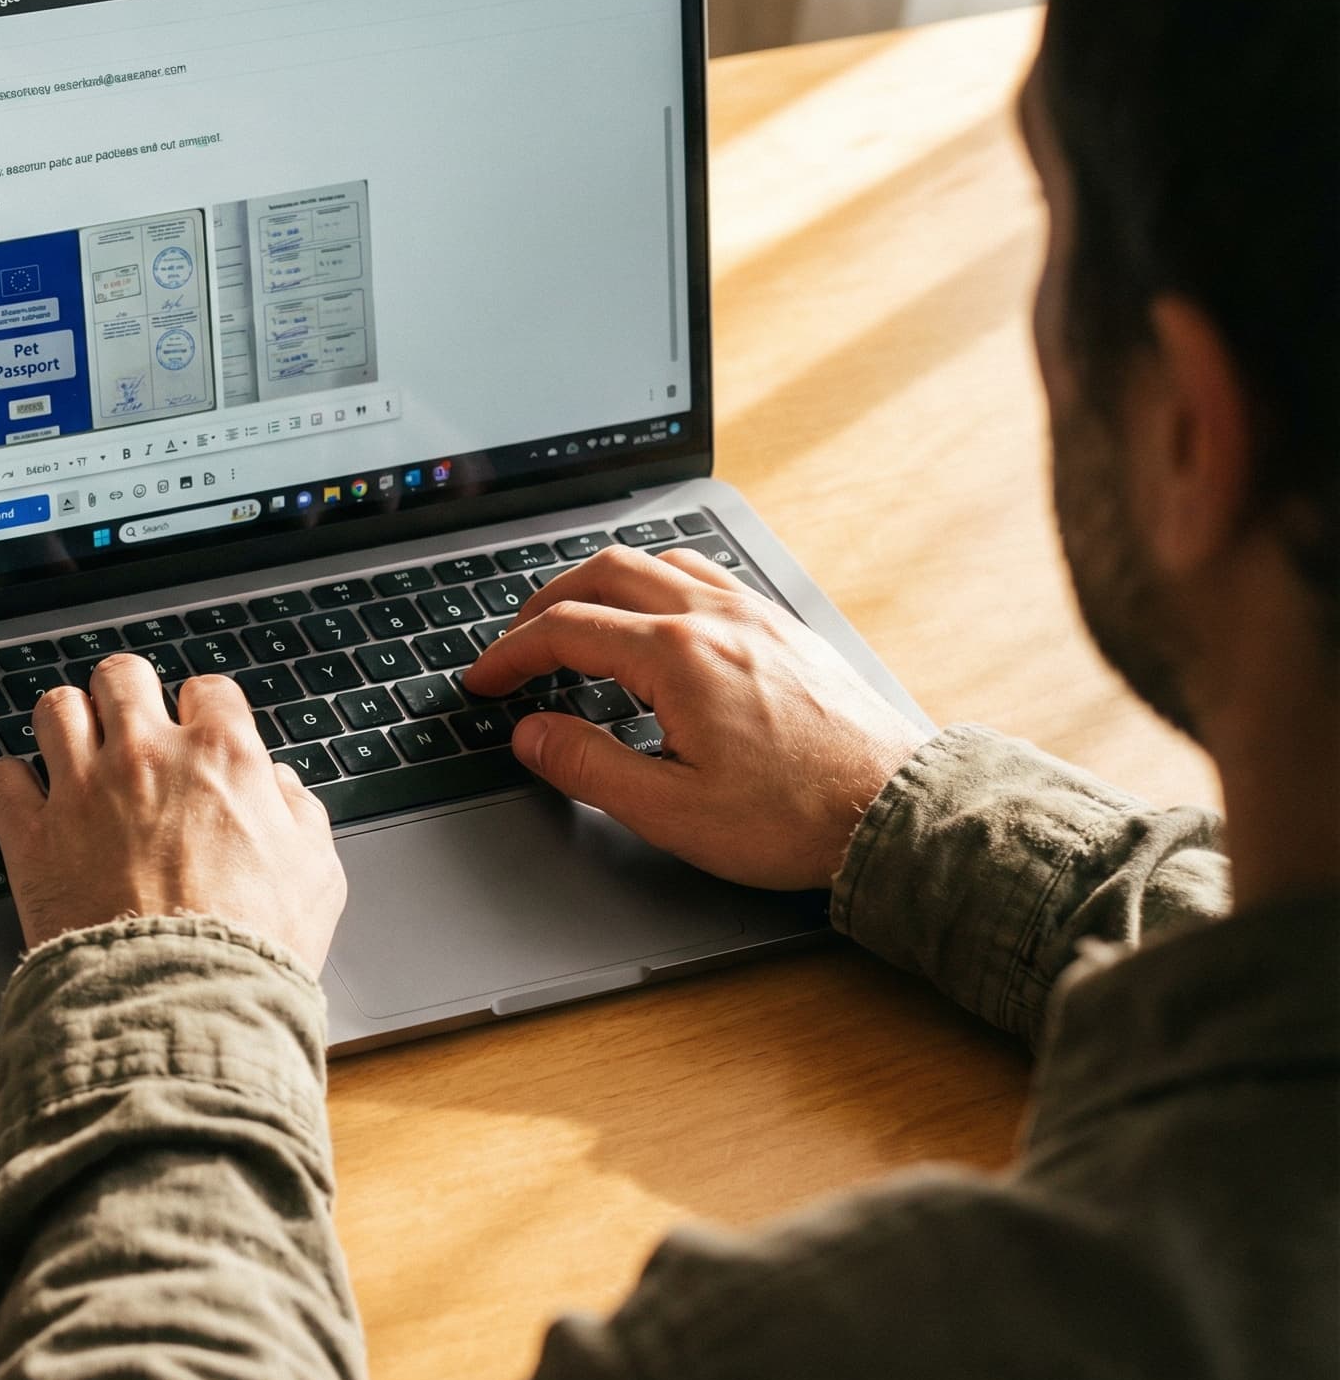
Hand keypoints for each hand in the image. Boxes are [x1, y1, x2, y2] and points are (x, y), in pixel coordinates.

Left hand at [0, 654, 349, 970]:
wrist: (183, 1002)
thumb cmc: (255, 947)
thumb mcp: (316, 875)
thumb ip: (298, 814)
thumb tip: (277, 784)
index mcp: (222, 757)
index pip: (207, 690)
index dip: (203, 710)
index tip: (196, 733)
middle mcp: (146, 758)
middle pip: (122, 677)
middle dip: (126, 694)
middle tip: (129, 726)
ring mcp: (83, 791)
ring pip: (56, 709)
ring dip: (67, 724)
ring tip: (75, 750)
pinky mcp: (32, 836)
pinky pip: (1, 778)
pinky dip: (11, 783)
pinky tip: (28, 799)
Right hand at [460, 546, 929, 889]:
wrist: (894, 811)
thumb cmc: (795, 818)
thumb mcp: (671, 811)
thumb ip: (587, 766)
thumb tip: (532, 735)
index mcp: (677, 657)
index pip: (565, 631)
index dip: (509, 655)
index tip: (484, 681)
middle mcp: (714, 617)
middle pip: (602, 572)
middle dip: (544, 603)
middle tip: (516, 644)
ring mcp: (753, 614)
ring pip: (656, 561)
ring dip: (601, 583)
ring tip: (576, 621)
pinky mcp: (782, 626)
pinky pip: (705, 574)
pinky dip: (657, 584)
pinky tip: (656, 621)